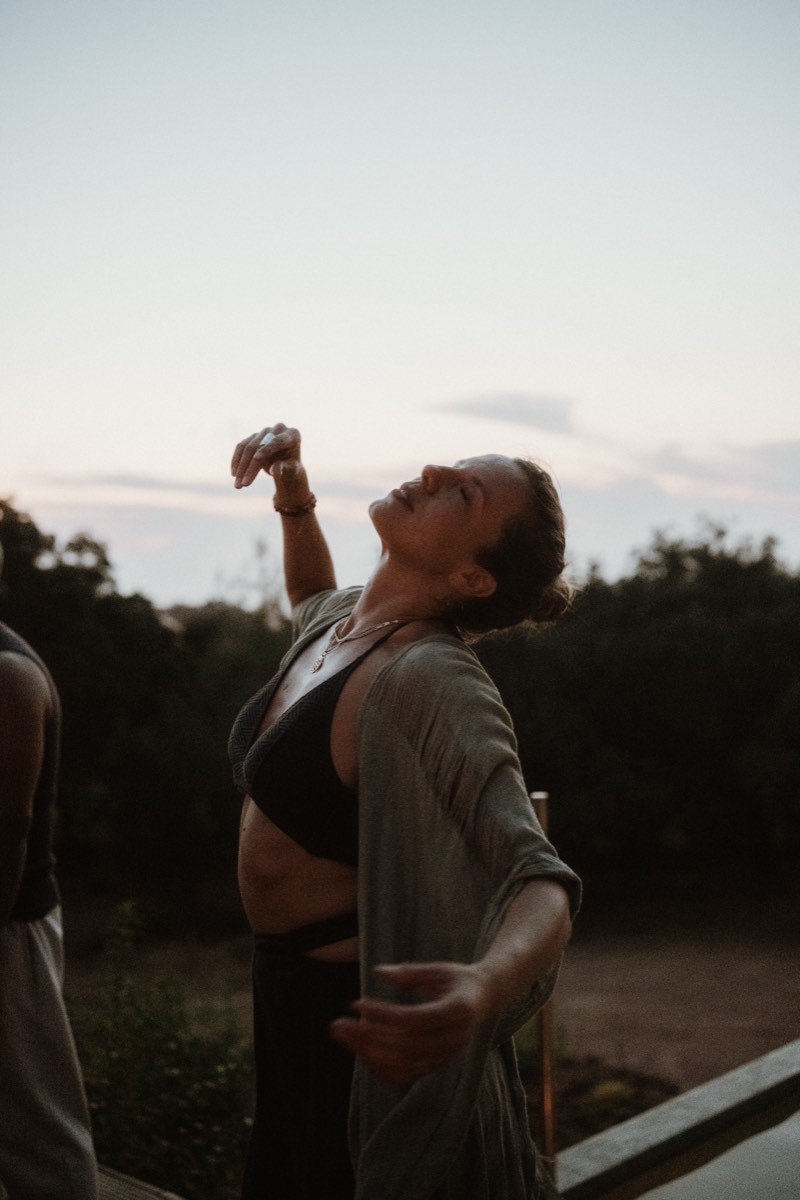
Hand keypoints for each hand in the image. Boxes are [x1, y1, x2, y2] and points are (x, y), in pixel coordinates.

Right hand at [231, 423, 302, 489]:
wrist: (288, 465)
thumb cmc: (292, 468)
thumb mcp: (293, 470)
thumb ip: (285, 468)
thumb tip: (275, 470)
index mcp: (293, 435)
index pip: (277, 440)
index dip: (266, 449)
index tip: (256, 459)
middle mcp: (278, 429)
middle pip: (259, 445)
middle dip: (250, 466)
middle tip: (244, 484)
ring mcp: (265, 431)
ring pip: (247, 447)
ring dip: (241, 466)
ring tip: (238, 485)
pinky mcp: (254, 436)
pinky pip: (241, 446)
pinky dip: (236, 460)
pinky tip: (234, 474)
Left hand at [330, 961, 492, 1085]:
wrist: (486, 1000)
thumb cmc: (459, 979)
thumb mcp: (439, 969)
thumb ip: (410, 973)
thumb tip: (378, 972)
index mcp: (458, 1010)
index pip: (414, 1020)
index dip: (384, 1015)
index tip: (357, 1003)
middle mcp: (454, 1039)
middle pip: (404, 1045)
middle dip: (367, 1036)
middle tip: (337, 1024)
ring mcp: (446, 1056)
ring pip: (403, 1064)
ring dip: (369, 1052)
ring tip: (344, 1035)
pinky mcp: (438, 1065)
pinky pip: (406, 1074)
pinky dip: (381, 1066)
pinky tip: (360, 1051)